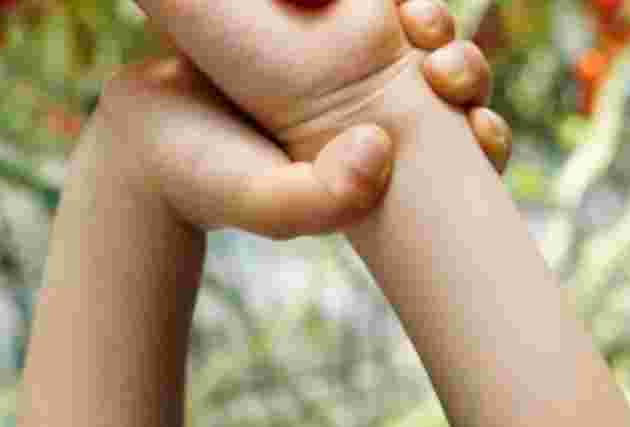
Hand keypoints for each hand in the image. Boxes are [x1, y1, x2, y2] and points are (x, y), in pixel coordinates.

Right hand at [135, 0, 504, 169]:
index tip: (466, 105)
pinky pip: (358, 5)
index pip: (463, 149)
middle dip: (465, 66)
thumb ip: (322, 199)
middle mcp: (376, 114)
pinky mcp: (311, 28)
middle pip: (452, 85)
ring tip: (413, 13)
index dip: (485, 128)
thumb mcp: (266, 203)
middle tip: (444, 64)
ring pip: (415, 37)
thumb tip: (382, 152)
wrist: (143, 139)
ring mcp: (344, 69)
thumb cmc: (207, 180)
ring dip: (429, 18)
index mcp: (386, 166)